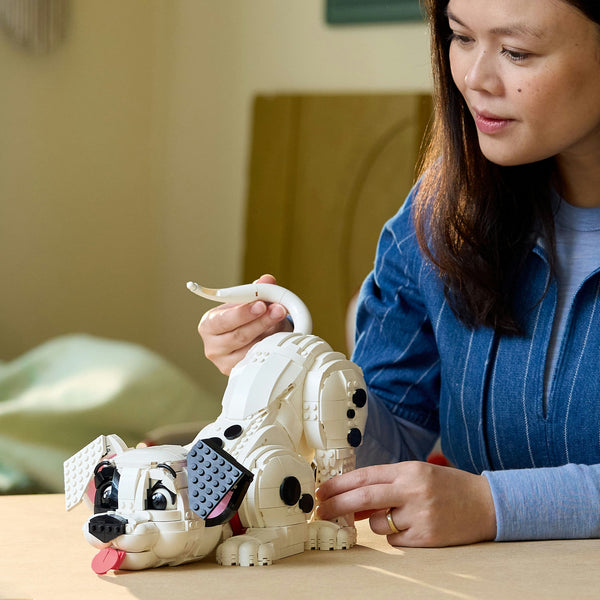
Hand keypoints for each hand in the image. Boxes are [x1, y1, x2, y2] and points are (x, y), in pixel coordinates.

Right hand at [198, 274, 292, 374]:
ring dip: (270, 335)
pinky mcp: (239, 373)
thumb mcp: (245, 302)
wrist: (244, 337)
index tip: (261, 304)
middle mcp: (213, 346)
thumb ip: (256, 290)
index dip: (242, 313)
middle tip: (278, 310)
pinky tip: (279, 338)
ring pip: (251, 350)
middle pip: (238, 336)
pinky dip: (270, 348)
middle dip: (261, 321)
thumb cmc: (242, 318)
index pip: (223, 320)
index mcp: (209, 325)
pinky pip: (257, 361)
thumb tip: (267, 280)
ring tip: (281, 322)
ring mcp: (225, 363)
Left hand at [316, 461, 495, 546]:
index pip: (365, 475)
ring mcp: (420, 515)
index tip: (321, 491)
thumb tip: (353, 501)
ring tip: (402, 515)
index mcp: (408, 470)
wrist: (487, 504)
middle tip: (320, 511)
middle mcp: (413, 490)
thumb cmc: (448, 487)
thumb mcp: (416, 475)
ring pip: (379, 524)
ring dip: (379, 522)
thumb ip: (386, 484)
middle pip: (364, 498)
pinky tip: (415, 527)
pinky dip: (397, 536)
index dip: (339, 484)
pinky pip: (395, 541)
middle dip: (337, 505)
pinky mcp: (427, 538)